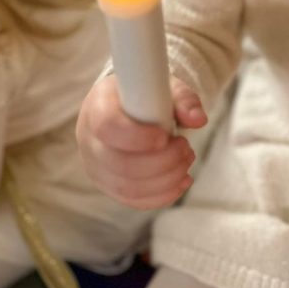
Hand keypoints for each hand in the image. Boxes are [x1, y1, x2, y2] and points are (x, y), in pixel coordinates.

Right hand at [75, 74, 207, 209]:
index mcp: (98, 105)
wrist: (130, 105)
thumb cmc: (146, 94)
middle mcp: (90, 139)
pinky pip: (132, 200)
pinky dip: (161, 195)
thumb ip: (183, 99)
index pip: (107, 126)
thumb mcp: (165, 87)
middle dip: (161, 162)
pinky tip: (182, 181)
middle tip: (186, 148)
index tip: (165, 136)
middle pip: (118, 163)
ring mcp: (96, 166)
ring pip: (127, 187)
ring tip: (186, 161)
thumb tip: (198, 120)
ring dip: (165, 180)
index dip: (137, 137)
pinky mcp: (108, 185)